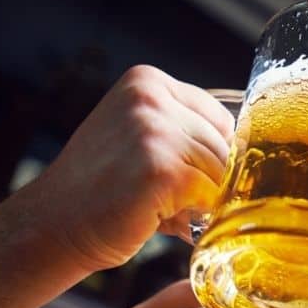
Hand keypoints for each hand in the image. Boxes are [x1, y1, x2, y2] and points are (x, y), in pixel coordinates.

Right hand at [17, 65, 233, 270]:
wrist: (53, 225)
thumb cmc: (104, 190)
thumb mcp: (141, 140)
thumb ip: (186, 135)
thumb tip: (253, 157)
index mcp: (147, 81)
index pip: (220, 119)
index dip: (213, 156)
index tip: (188, 177)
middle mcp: (150, 97)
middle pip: (225, 146)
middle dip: (208, 182)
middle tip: (169, 202)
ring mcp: (155, 131)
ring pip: (221, 173)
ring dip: (201, 201)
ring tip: (160, 209)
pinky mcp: (161, 169)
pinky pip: (210, 196)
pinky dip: (195, 216)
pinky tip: (161, 219)